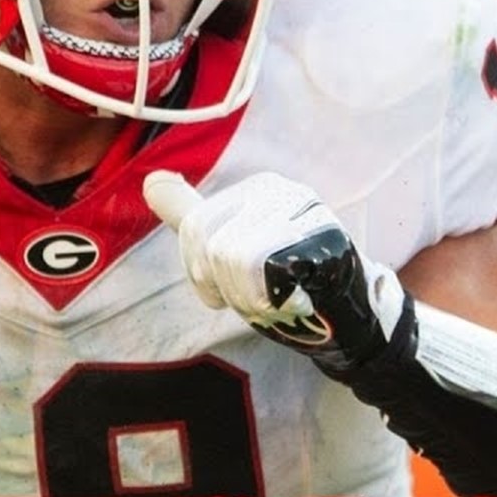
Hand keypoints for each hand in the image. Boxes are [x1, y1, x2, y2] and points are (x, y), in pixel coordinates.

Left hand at [145, 171, 402, 374]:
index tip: (226, 289)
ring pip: (235, 257)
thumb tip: (150, 181)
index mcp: (258, 187)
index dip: (201, 273)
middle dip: (227, 287)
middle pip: (213, 245)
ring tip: (276, 298)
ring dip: (250, 297)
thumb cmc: (284, 283)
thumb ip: (190, 214)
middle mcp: (282, 190)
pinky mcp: (325, 240)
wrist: (346, 314)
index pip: (196, 228)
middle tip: (258, 296)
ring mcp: (306, 212)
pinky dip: (271, 299)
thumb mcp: (229, 244)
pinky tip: (292, 301)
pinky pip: (266, 270)